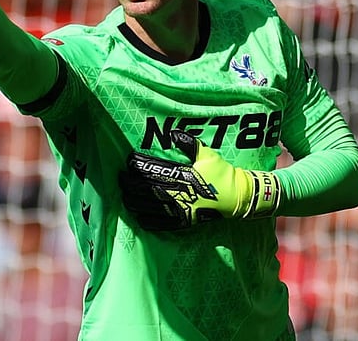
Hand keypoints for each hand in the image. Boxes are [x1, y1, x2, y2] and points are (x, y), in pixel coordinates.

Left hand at [120, 130, 279, 230]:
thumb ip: (189, 144)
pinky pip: (161, 223)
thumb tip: (173, 133)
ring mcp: (181, 209)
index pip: (154, 170)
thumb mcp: (208, 155)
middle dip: (131, 184)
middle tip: (120, 179)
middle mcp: (179, 193)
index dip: (139, 165)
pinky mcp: (184, 222)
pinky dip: (147, 221)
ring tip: (124, 197)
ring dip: (135, 202)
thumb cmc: (222, 174)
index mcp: (183, 175)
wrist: (238, 198)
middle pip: (147, 189)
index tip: (128, 161)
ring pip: (150, 207)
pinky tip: (138, 217)